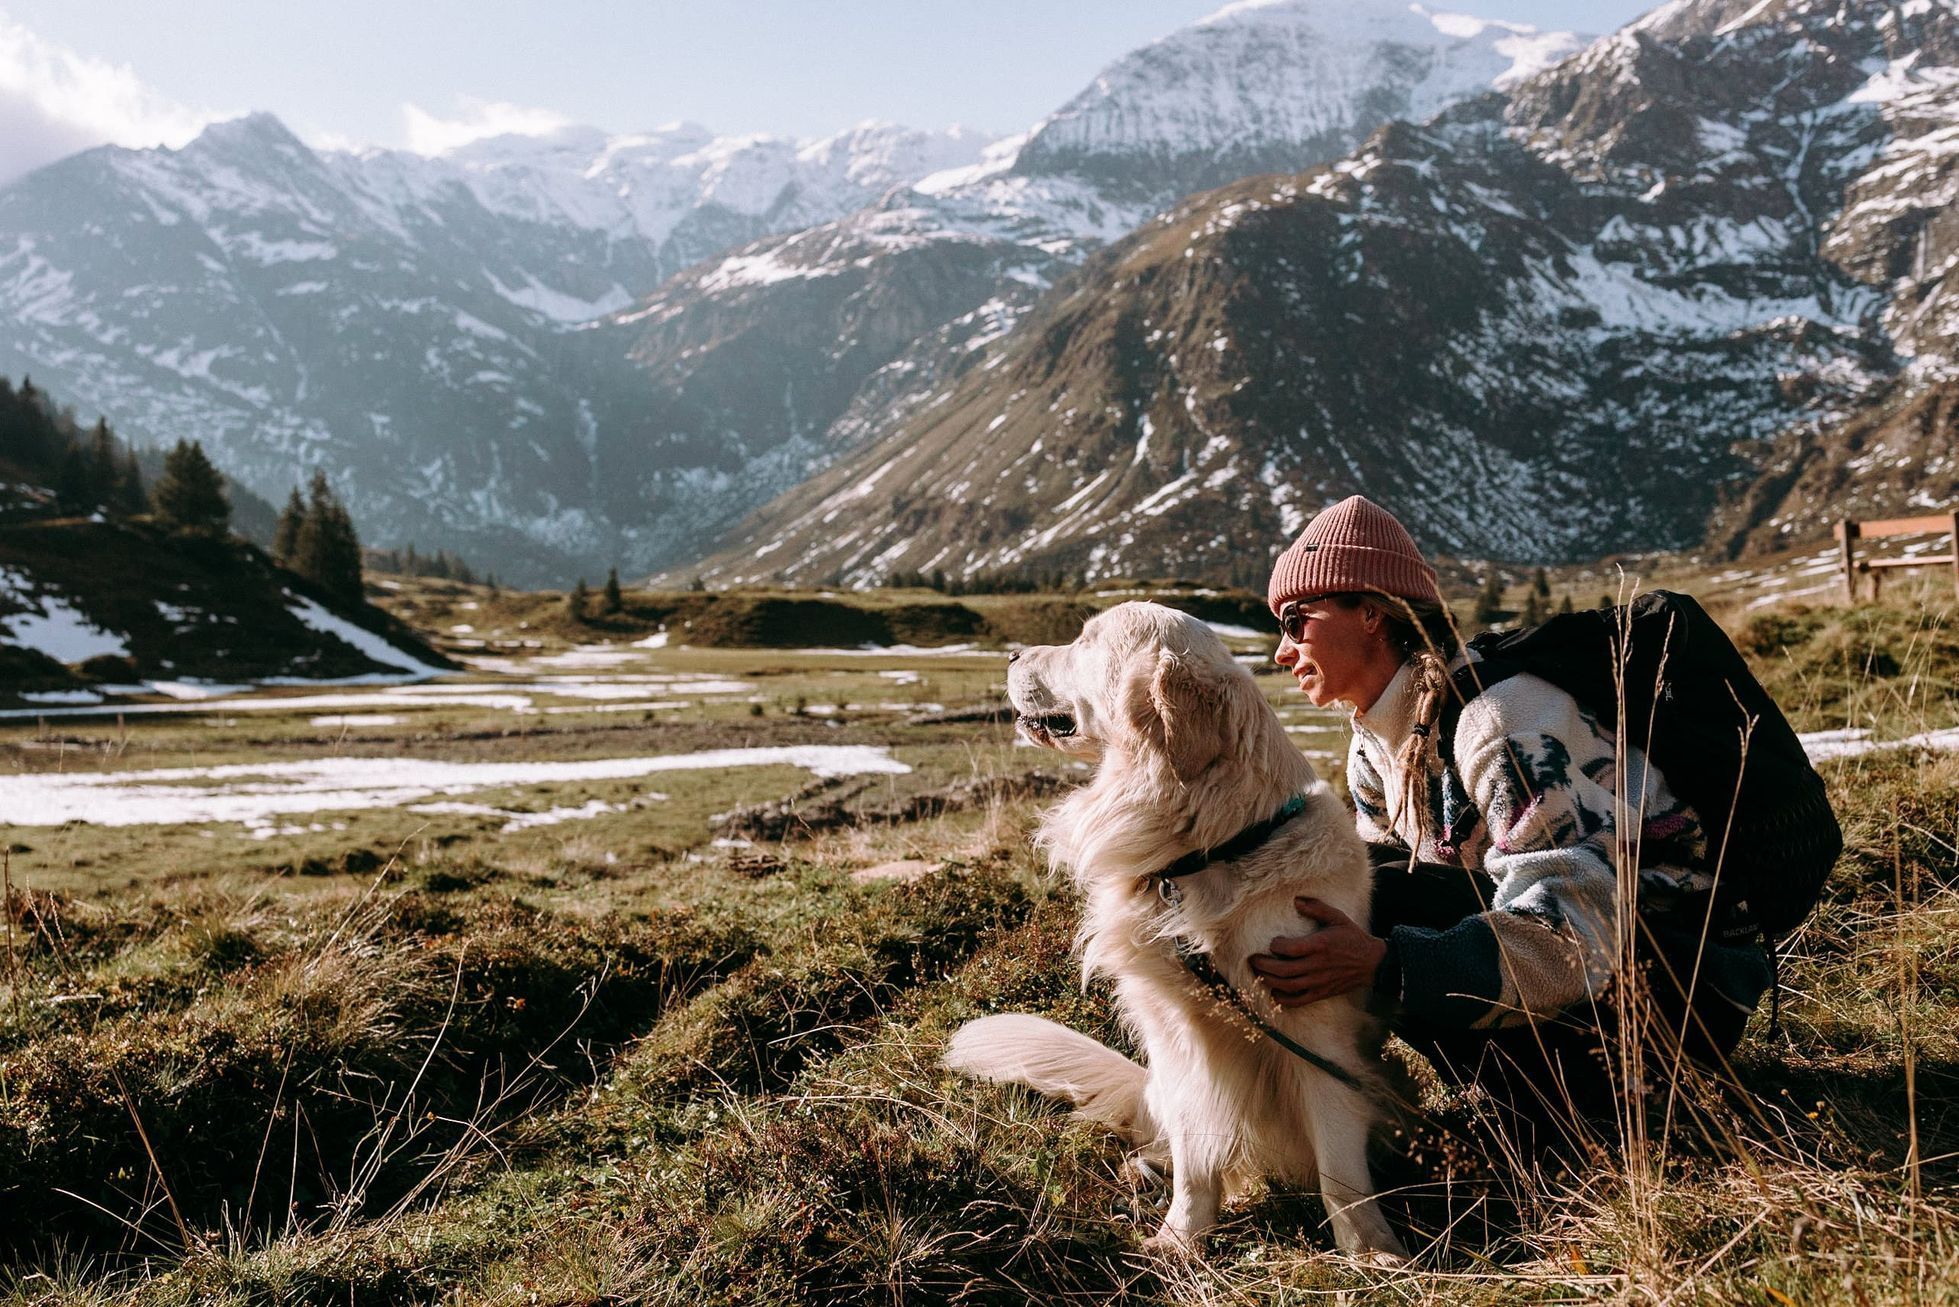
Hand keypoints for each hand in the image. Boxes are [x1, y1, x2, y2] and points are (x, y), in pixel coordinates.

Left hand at [1248, 898, 1386, 1007]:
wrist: (1371, 963)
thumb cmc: (1352, 938)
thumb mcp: (1337, 917)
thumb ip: (1316, 908)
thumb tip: (1296, 900)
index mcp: (1319, 945)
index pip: (1289, 949)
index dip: (1276, 946)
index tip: (1273, 942)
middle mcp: (1316, 965)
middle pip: (1283, 970)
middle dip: (1263, 965)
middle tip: (1252, 959)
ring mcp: (1318, 981)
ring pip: (1287, 986)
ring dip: (1268, 980)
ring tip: (1258, 973)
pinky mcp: (1321, 993)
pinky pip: (1298, 1001)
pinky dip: (1283, 999)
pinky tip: (1274, 992)